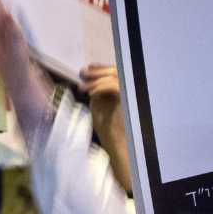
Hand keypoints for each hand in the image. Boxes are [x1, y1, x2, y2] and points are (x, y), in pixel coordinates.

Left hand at [79, 63, 131, 193]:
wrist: (118, 145)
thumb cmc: (109, 129)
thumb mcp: (99, 105)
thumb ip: (96, 91)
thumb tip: (87, 76)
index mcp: (124, 90)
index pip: (113, 73)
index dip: (100, 68)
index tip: (86, 70)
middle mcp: (129, 90)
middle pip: (114, 71)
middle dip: (96, 71)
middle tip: (82, 73)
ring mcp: (130, 93)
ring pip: (113, 76)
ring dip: (94, 80)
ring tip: (82, 87)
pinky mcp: (128, 99)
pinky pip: (113, 86)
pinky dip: (100, 87)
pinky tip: (90, 94)